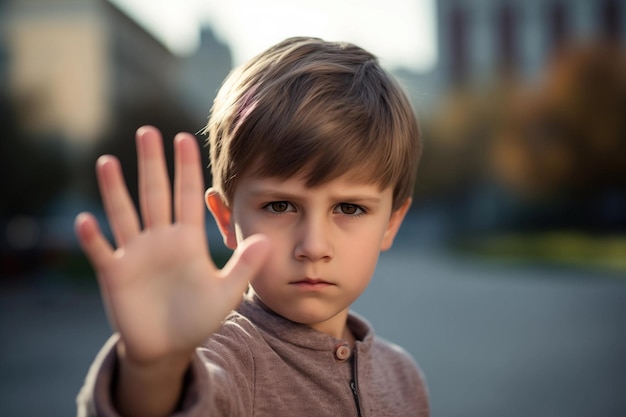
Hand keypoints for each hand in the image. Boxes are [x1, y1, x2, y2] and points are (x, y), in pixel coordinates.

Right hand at [75, 126, 269, 364]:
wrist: (170, 348)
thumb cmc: (198, 317)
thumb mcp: (225, 292)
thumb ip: (243, 266)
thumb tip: (267, 240)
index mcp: (187, 239)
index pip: (187, 196)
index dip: (186, 168)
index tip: (185, 137)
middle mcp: (160, 239)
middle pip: (154, 194)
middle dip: (152, 164)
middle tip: (147, 131)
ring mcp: (135, 254)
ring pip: (124, 215)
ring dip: (115, 190)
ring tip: (108, 161)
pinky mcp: (116, 275)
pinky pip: (102, 252)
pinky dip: (94, 239)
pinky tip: (86, 220)